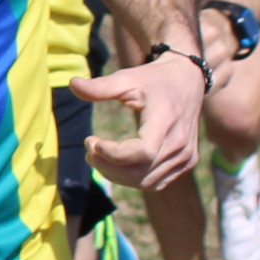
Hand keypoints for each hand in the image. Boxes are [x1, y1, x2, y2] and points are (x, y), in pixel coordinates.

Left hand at [73, 48, 205, 189]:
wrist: (188, 81)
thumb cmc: (153, 79)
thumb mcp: (127, 78)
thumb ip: (100, 86)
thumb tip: (72, 84)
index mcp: (167, 118)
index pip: (142, 151)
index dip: (113, 154)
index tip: (91, 141)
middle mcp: (180, 141)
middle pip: (140, 172)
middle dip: (107, 167)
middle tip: (89, 150)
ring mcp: (186, 155)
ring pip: (145, 182)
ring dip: (116, 175)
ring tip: (98, 156)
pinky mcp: (187, 162)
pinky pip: (155, 181)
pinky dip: (132, 178)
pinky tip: (117, 163)